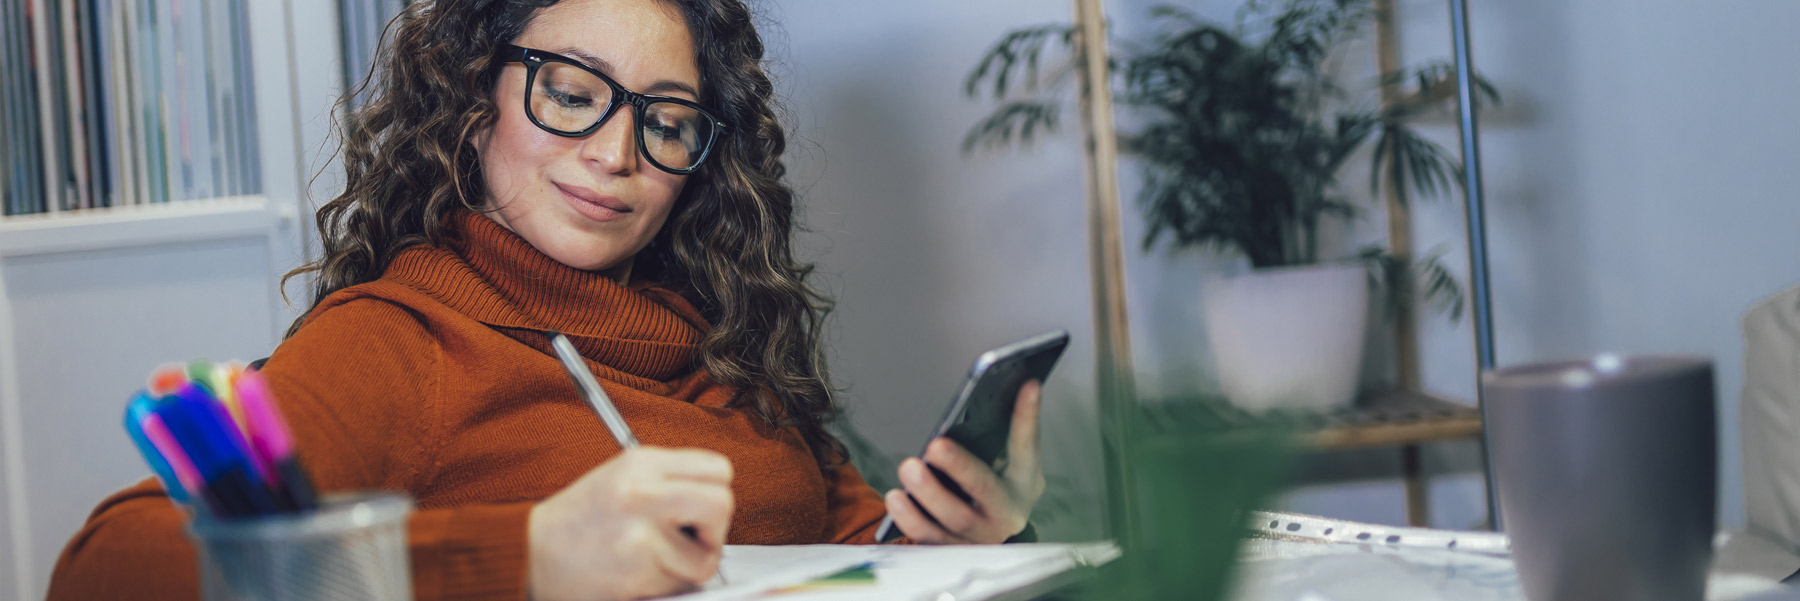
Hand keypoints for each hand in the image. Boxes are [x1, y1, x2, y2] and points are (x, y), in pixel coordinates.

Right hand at [528, 447, 732, 600]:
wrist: (529, 555)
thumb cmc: (576, 522)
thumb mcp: (620, 477)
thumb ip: (669, 480)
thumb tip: (717, 499)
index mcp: (642, 462)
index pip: (718, 468)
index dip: (717, 492)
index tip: (700, 510)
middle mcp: (642, 491)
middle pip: (722, 503)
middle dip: (716, 529)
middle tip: (692, 540)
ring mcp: (640, 531)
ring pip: (706, 556)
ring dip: (687, 567)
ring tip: (654, 561)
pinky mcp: (637, 569)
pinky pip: (679, 584)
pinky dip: (666, 586)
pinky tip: (639, 574)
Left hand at [884, 380, 1045, 543]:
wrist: (992, 531)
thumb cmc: (1000, 484)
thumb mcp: (1014, 460)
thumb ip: (1016, 426)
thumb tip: (1023, 382)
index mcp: (1024, 482)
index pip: (1028, 445)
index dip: (1027, 417)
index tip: (1027, 383)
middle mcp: (1006, 513)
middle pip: (984, 490)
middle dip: (960, 467)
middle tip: (934, 446)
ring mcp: (979, 537)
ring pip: (953, 520)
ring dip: (928, 495)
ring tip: (908, 468)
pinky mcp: (951, 550)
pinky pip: (930, 539)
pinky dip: (911, 520)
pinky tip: (896, 499)